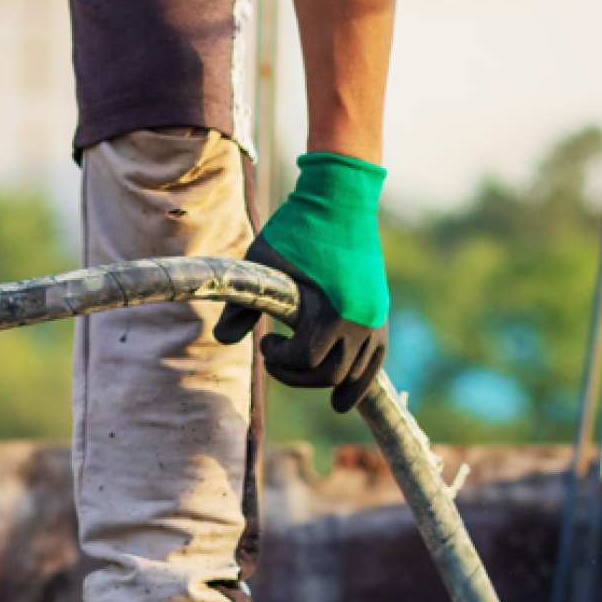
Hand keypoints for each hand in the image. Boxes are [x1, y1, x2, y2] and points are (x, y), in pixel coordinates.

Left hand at [213, 234, 385, 412]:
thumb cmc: (296, 229)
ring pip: (355, 373)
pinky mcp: (379, 313)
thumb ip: (242, 305)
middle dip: (297, 375)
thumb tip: (222, 339)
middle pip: (330, 375)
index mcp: (333, 310)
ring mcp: (375, 318)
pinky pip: (374, 360)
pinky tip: (342, 401)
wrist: (340, 199)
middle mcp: (360, 320)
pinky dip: (358, 381)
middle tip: (274, 358)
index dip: (280, 360)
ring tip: (300, 374)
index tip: (265, 343)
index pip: (306, 360)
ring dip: (324, 381)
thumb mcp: (260, 263)